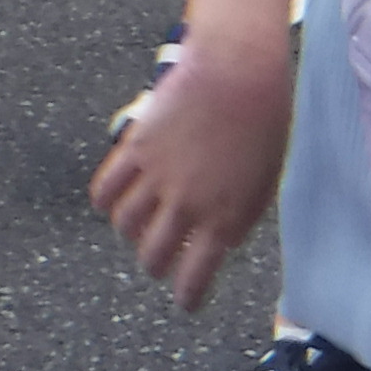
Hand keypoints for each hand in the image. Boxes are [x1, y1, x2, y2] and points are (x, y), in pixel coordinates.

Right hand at [88, 25, 293, 311]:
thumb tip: (217, 242)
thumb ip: (239, 217)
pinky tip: (114, 202)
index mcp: (224, 218)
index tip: (186, 302)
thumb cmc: (265, 121)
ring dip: (131, 233)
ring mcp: (156, 176)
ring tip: (141, 226)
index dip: (188, 297)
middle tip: (162, 259)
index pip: (194, 279)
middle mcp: (185, 204)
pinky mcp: (136, 147)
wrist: (241, 69)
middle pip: (152, 256)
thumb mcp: (265, 181)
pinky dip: (105, 202)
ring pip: (125, 226)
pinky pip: (105, 189)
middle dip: (156, 264)